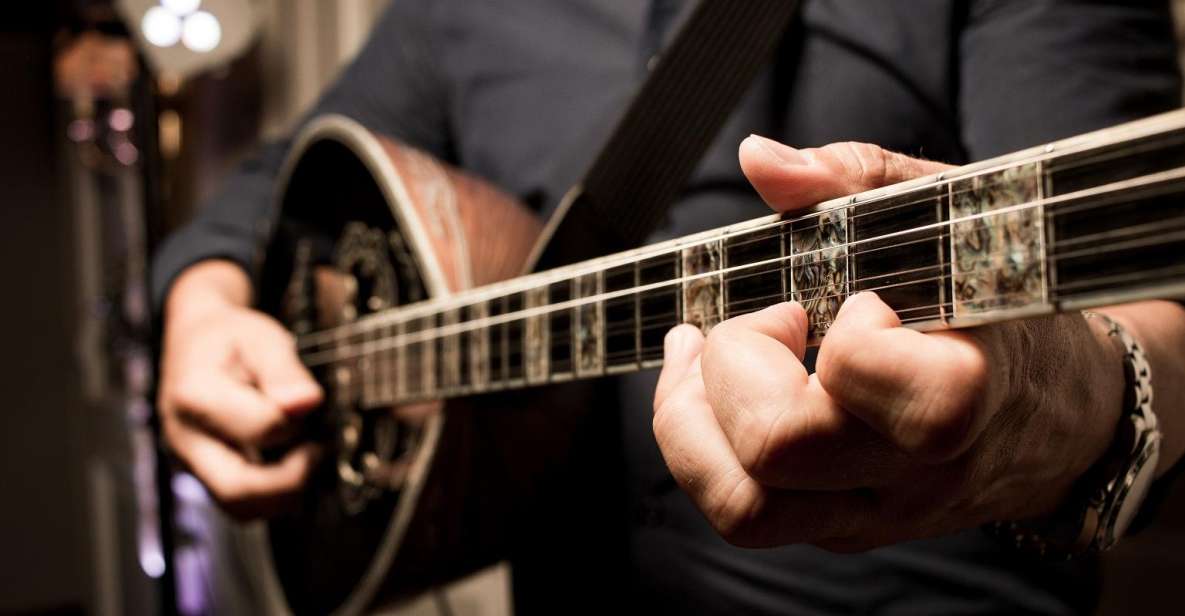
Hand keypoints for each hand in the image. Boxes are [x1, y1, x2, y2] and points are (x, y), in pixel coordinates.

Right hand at [159, 260, 322, 518]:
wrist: (196, 340)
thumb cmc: (231, 337)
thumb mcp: (261, 338)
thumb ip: (284, 371)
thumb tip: (306, 403)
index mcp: (195, 396)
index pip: (259, 430)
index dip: (296, 422)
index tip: (313, 404)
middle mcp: (185, 438)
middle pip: (238, 491)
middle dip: (291, 481)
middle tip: (318, 450)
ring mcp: (191, 462)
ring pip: (240, 508)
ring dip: (285, 493)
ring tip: (307, 454)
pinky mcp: (204, 474)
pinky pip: (241, 502)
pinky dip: (273, 492)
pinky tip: (291, 461)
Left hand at [651, 137, 1126, 549]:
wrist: (1063, 413)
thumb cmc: (999, 302)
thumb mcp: (950, 217)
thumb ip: (857, 179)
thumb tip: (761, 161)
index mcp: (961, 392)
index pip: (862, 379)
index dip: (838, 333)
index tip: (860, 302)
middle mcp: (912, 474)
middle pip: (775, 452)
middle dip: (731, 367)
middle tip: (770, 322)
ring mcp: (870, 513)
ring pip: (740, 509)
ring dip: (687, 422)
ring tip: (698, 358)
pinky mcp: (836, 529)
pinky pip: (740, 511)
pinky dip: (698, 444)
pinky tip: (712, 387)